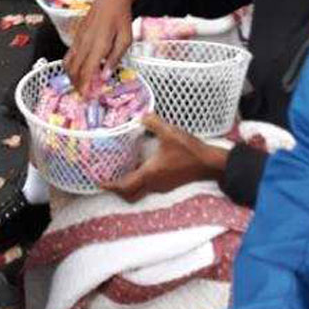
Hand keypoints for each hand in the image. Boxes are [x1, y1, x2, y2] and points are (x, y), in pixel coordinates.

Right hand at [64, 0, 136, 91]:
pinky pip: (69, 54)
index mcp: (99, 44)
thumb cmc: (121, 19)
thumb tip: (105, 76)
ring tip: (78, 87)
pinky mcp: (76, 36)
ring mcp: (79, 39)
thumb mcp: (126, 39)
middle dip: (77, 85)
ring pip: (69, 62)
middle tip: (83, 96)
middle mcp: (85, 42)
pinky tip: (75, 72)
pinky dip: (69, 66)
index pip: (88, 70)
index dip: (85, 85)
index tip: (86, 98)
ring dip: (71, 77)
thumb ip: (115, 58)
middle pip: (75, 69)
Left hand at [103, 114, 228, 199]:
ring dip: (128, 186)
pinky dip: (139, 181)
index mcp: (150, 174)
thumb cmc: (189, 150)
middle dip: (117, 190)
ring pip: (140, 191)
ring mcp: (162, 186)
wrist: (209, 164)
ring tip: (119, 172)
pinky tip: (139, 166)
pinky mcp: (168, 183)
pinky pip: (148, 186)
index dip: (110, 186)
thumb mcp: (169, 132)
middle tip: (107, 180)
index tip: (99, 183)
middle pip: (130, 194)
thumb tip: (141, 115)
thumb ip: (153, 122)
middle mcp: (154, 184)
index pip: (125, 186)